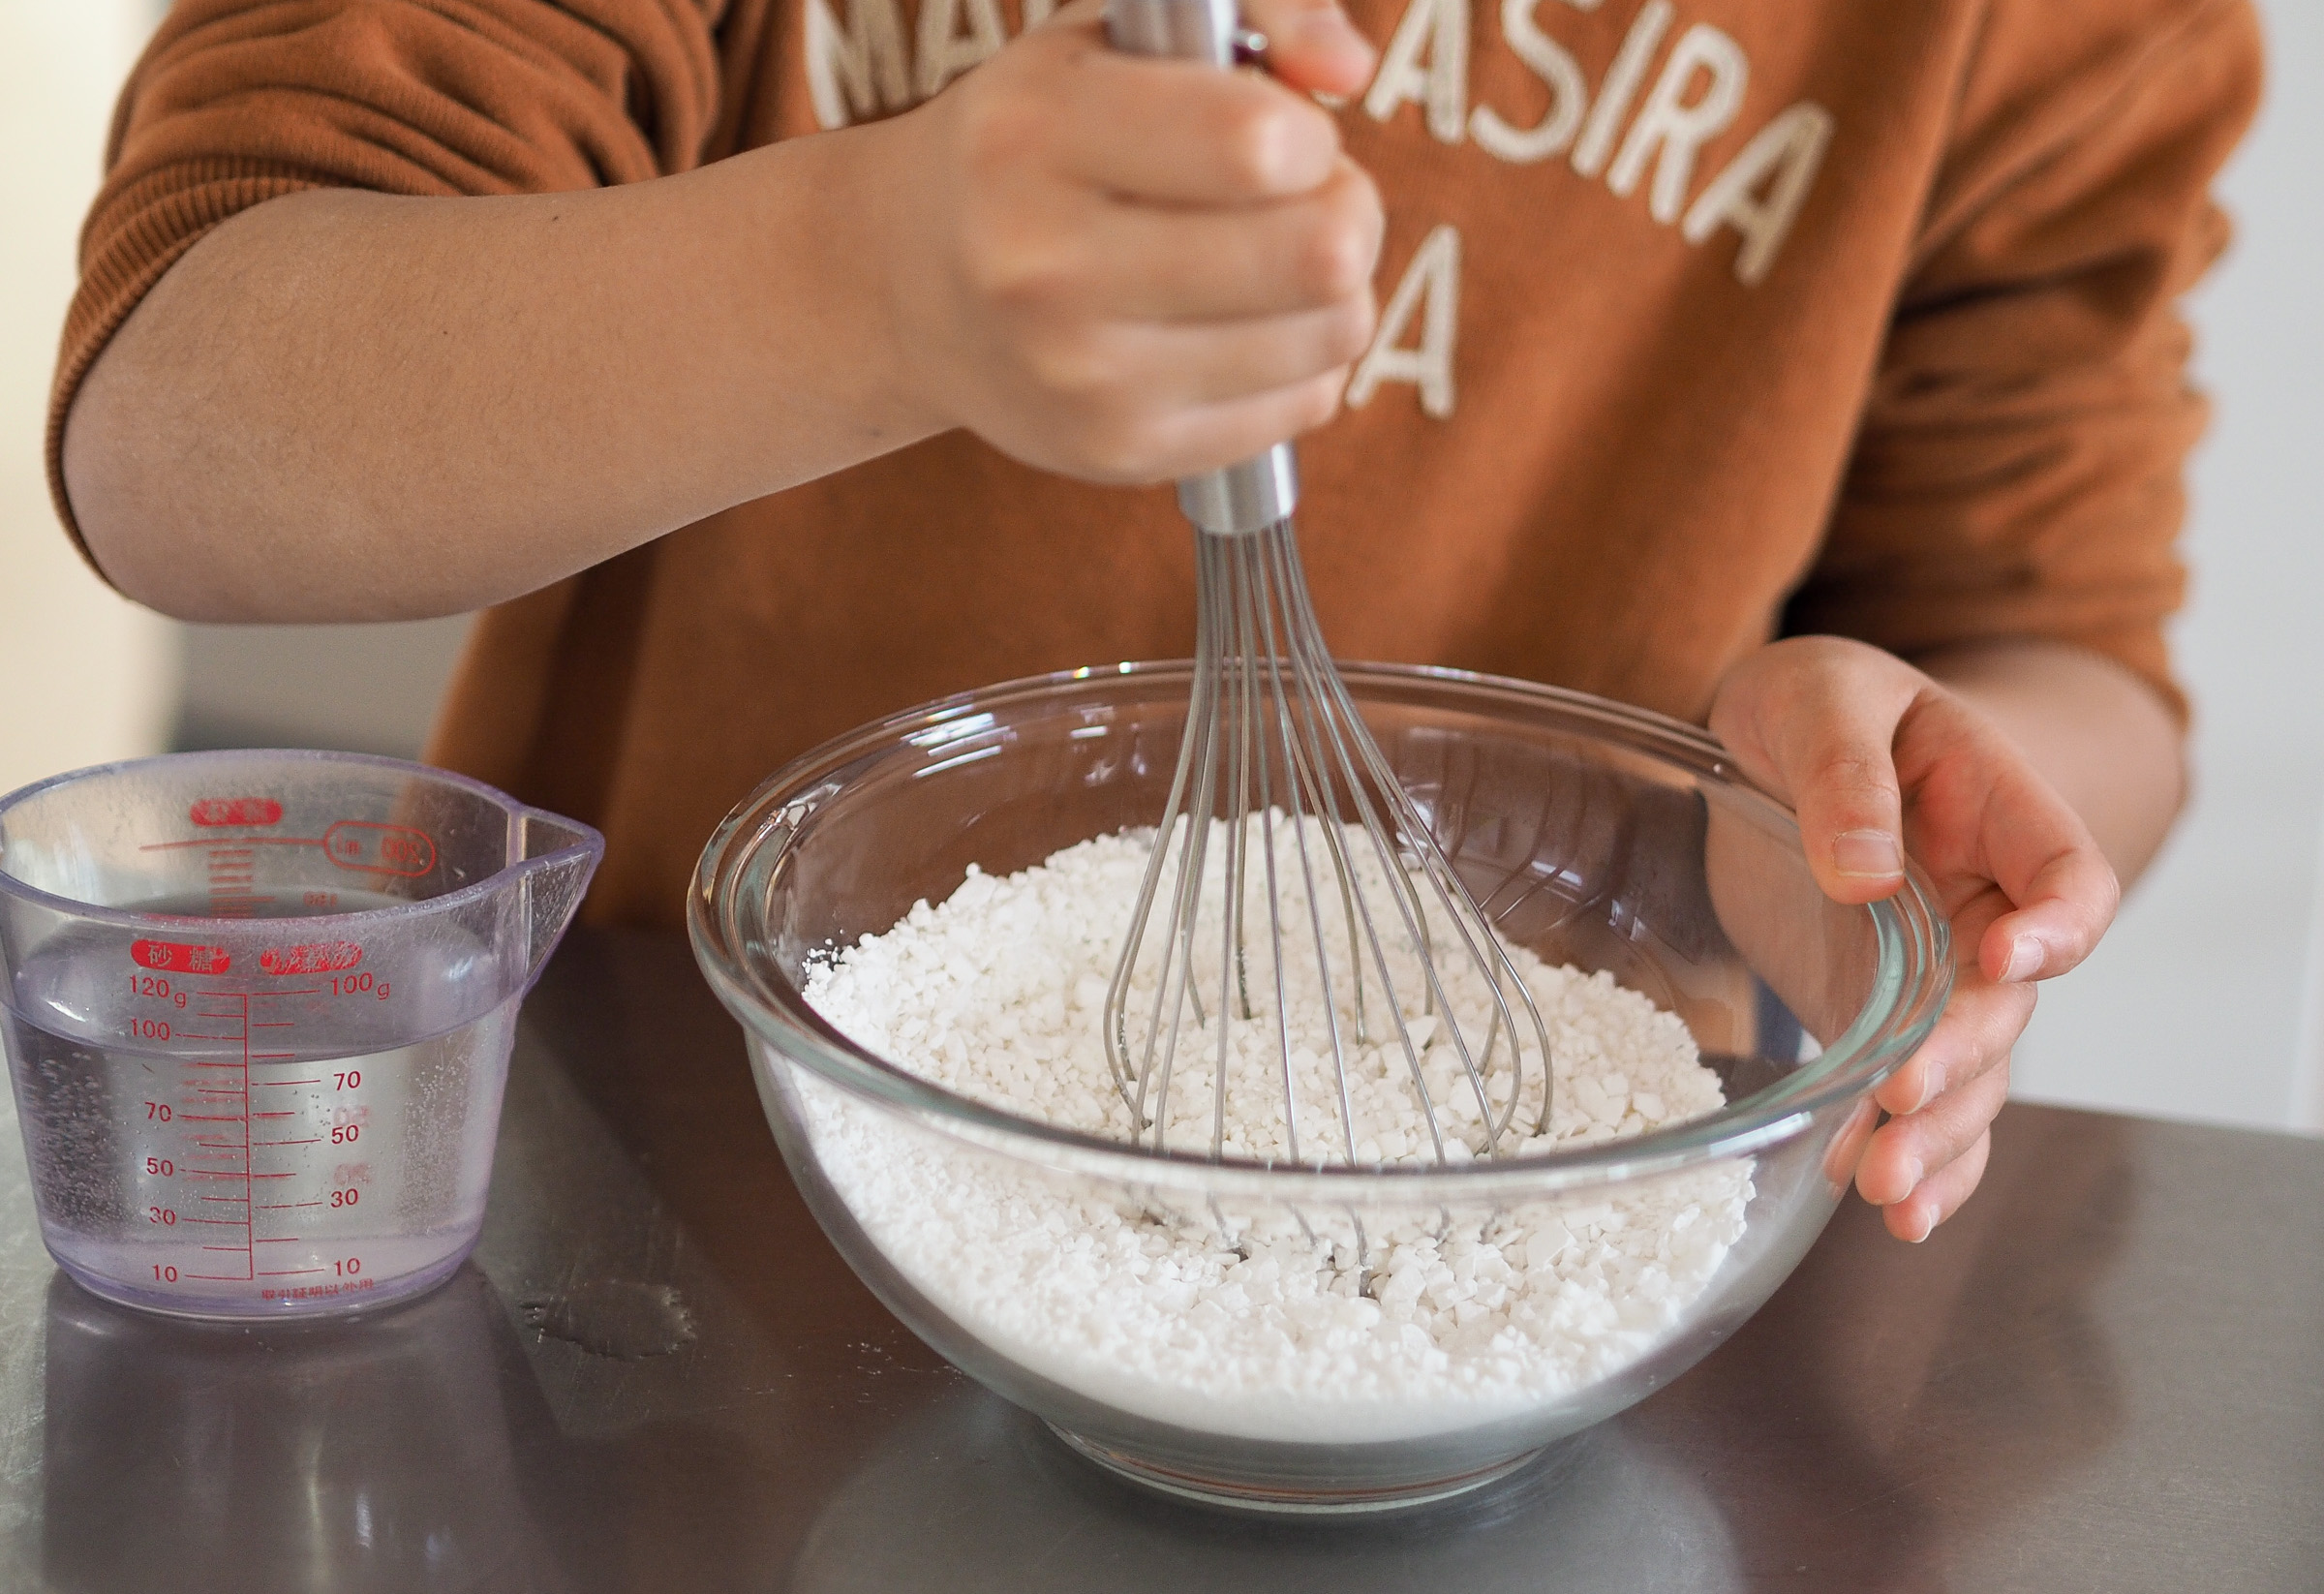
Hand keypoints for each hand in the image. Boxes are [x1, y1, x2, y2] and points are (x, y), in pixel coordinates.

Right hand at [871, 0, 1381, 481]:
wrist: (910, 289)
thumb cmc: (1038, 143)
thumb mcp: (1109, 34)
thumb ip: (1250, 10)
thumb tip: (1347, 66)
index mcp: (1032, 135)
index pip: (1257, 145)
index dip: (1309, 135)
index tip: (1280, 135)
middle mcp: (1044, 267)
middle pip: (1315, 252)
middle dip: (1347, 209)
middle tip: (1308, 198)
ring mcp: (1083, 377)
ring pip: (1328, 331)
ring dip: (1336, 287)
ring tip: (1277, 259)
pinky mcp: (1122, 452)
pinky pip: (1304, 404)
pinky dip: (1306, 359)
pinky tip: (1248, 326)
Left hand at [1708, 637, 2120, 1240]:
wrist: (1768, 738)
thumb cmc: (1813, 700)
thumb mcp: (1817, 695)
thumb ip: (1842, 772)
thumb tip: (1863, 869)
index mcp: (1994, 808)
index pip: (2066, 875)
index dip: (2055, 927)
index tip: (2002, 960)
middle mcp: (1984, 903)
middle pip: (2007, 1001)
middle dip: (1960, 1060)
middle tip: (1902, 1106)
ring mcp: (1937, 968)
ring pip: (1969, 1068)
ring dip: (1936, 1134)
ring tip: (1882, 1188)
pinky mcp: (1881, 1012)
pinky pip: (1922, 1093)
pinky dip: (1923, 1156)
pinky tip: (1898, 1213)